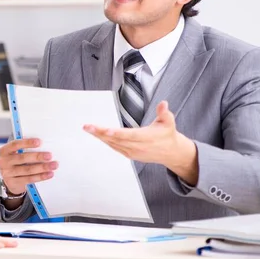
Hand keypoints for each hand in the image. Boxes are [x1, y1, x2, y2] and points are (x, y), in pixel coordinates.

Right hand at [0, 138, 57, 194]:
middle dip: (37, 157)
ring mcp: (8, 173)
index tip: (39, 142)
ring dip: (42, 167)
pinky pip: (29, 179)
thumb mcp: (16, 154)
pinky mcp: (13, 183)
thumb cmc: (16, 162)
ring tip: (53, 165)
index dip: (27, 143)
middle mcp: (4, 162)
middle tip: (49, 156)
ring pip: (27, 170)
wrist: (9, 180)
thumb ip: (24, 149)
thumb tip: (42, 145)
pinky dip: (40, 176)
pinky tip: (49, 174)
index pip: (15, 145)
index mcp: (4, 151)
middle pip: (22, 158)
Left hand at [82, 101, 197, 183]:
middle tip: (88, 127)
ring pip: (113, 144)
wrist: (170, 152)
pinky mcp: (129, 154)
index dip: (117, 133)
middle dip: (101, 133)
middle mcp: (138, 146)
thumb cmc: (167, 135)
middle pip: (117, 139)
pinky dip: (105, 141)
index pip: (130, 135)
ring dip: (100, 136)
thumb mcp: (169, 122)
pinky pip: (114, 147)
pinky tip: (97, 135)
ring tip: (89, 129)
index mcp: (147, 137)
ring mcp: (132, 152)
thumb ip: (164, 113)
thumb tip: (163, 104)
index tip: (106, 130)